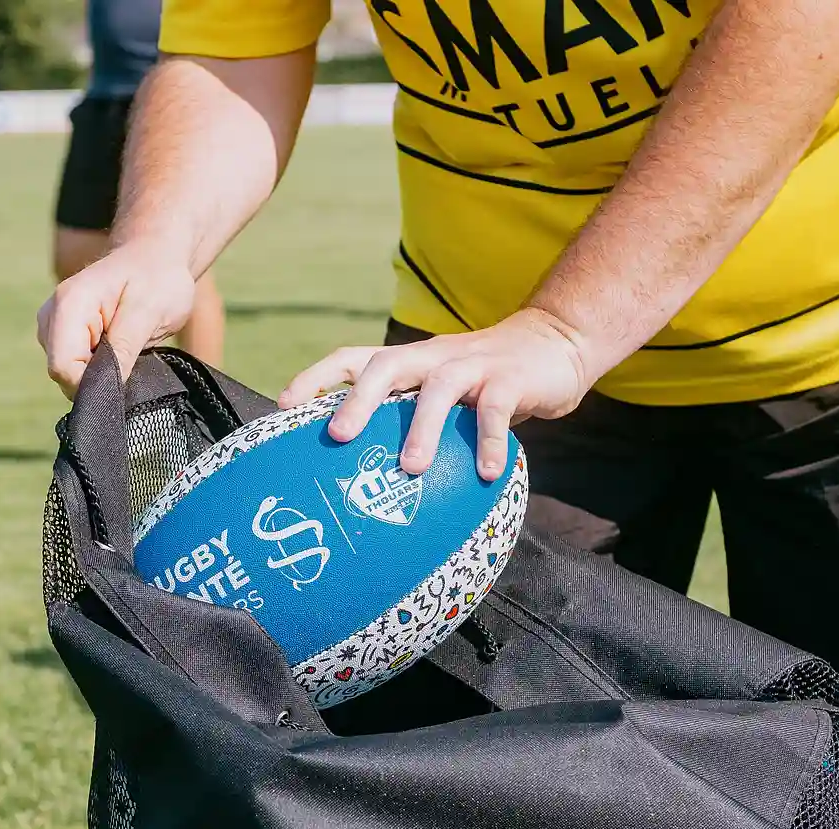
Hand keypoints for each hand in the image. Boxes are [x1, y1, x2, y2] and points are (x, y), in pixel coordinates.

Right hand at [37, 240, 198, 396]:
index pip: (63, 367)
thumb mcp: (149, 312)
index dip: (94, 383)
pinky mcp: (61, 337)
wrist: (153, 259)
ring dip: (99, 372)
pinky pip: (73, 368)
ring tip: (125, 346)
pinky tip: (117, 349)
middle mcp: (51, 316)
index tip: (126, 373)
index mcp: (69, 304)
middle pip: (62, 373)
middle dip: (97, 377)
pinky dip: (96, 368)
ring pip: (67, 374)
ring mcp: (52, 327)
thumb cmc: (157, 279)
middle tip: (131, 354)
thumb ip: (123, 349)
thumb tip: (105, 390)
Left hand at [279, 309, 595, 480]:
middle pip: (385, 366)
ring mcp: (473, 365)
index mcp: (410, 361)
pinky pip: (497, 409)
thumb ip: (409, 419)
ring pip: (439, 388)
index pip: (353, 359)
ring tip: (412, 468)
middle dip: (358, 400)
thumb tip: (364, 475)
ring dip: (422, 428)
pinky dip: (490, 440)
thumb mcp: (441, 393)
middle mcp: (433, 357)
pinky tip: (486, 473)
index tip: (282, 406)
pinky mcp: (511, 379)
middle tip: (339, 437)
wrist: (555, 344)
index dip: (316, 378)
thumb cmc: (485, 381)